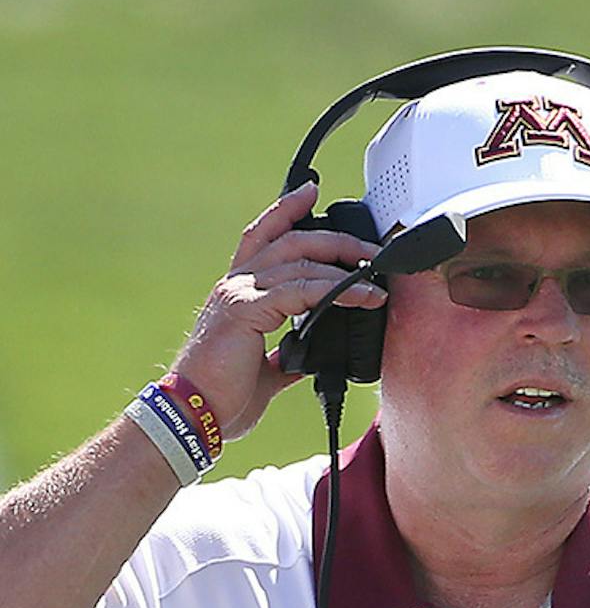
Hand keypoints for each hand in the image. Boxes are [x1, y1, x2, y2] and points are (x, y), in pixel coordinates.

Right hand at [170, 182, 386, 440]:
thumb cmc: (224, 396)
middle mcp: (236, 285)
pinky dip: (338, 291)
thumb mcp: (265, 371)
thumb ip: (287, 354)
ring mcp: (239, 294)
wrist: (193, 416)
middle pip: (290, 240)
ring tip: (378, 279)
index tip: (312, 191)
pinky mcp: (246, 311)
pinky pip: (303, 291)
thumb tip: (311, 355)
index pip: (262, 236)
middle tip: (372, 251)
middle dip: (335, 240)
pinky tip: (363, 297)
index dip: (286, 210)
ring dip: (346, 267)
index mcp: (238, 292)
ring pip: (300, 261)